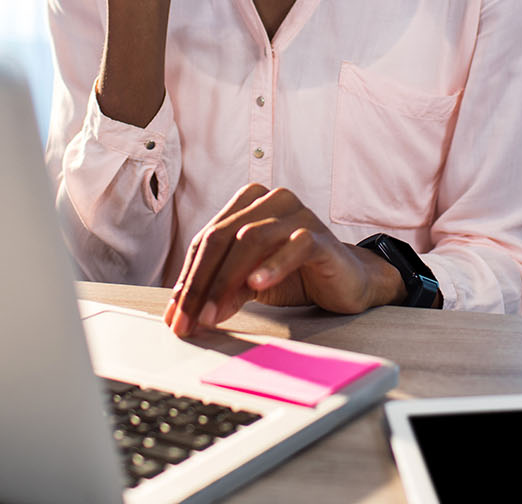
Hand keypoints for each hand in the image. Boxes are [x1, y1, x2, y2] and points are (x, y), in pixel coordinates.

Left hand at [162, 184, 405, 336]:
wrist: (346, 281)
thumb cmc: (295, 275)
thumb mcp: (249, 282)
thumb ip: (221, 287)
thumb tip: (184, 313)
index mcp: (248, 203)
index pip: (206, 240)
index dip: (186, 279)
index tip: (175, 316)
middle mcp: (271, 200)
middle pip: (221, 237)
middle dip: (200, 284)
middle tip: (189, 321)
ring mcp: (297, 214)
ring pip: (250, 239)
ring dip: (227, 281)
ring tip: (214, 314)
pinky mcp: (320, 236)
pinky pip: (294, 245)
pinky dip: (272, 265)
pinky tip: (256, 285)